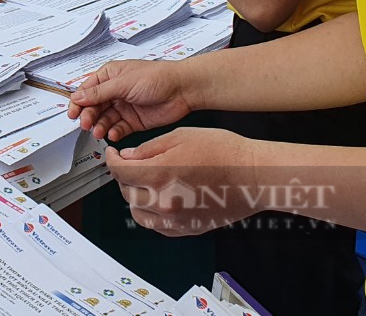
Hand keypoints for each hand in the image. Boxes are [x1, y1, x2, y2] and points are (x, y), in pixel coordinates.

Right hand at [68, 59, 193, 140]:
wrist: (182, 90)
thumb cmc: (157, 77)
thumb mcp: (124, 82)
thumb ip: (100, 92)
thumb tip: (78, 97)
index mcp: (110, 76)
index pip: (87, 90)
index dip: (78, 102)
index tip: (72, 113)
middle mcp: (115, 91)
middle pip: (94, 106)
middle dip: (88, 116)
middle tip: (86, 124)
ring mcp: (124, 106)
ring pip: (104, 119)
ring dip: (99, 126)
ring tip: (99, 132)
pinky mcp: (133, 121)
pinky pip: (118, 128)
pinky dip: (113, 132)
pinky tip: (113, 133)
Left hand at [106, 127, 262, 236]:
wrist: (255, 176)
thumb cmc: (225, 153)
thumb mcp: (180, 137)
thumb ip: (148, 149)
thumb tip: (128, 157)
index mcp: (160, 175)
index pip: (120, 171)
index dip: (111, 160)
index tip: (112, 154)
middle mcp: (164, 202)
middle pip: (127, 192)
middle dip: (123, 176)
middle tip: (129, 163)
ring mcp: (176, 220)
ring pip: (138, 212)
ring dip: (134, 196)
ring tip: (142, 181)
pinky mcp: (187, 229)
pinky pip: (156, 226)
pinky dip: (150, 212)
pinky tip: (157, 198)